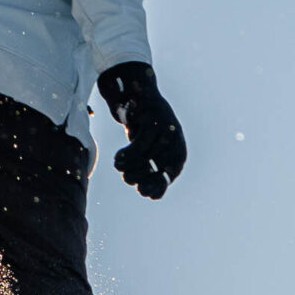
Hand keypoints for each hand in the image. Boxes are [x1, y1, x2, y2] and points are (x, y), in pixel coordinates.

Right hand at [98, 62, 186, 199]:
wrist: (137, 99)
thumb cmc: (142, 132)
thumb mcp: (148, 154)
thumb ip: (150, 172)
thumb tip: (151, 195)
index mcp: (177, 153)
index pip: (169, 177)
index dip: (155, 187)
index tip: (141, 190)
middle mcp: (176, 142)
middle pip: (157, 169)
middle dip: (138, 177)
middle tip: (125, 178)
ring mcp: (166, 130)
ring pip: (147, 158)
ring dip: (129, 166)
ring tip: (119, 166)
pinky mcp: (153, 121)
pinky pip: (139, 146)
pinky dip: (127, 156)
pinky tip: (117, 158)